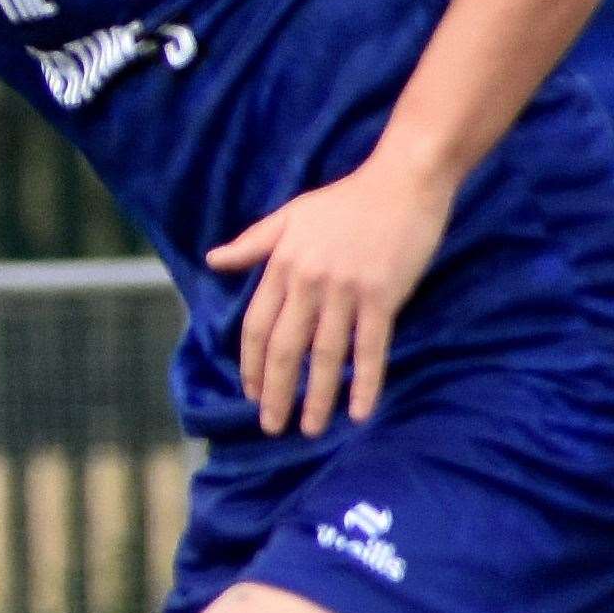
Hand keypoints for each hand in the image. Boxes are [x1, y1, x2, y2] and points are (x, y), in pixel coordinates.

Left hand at [205, 157, 453, 436]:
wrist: (401, 183)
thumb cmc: (345, 200)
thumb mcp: (290, 215)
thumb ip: (252, 243)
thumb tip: (212, 261)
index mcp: (283, 263)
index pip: (256, 325)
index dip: (250, 363)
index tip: (249, 392)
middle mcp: (308, 281)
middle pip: (284, 348)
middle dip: (275, 392)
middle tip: (271, 426)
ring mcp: (345, 291)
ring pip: (325, 356)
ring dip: (316, 398)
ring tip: (310, 430)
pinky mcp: (382, 297)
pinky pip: (370, 350)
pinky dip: (365, 384)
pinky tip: (360, 413)